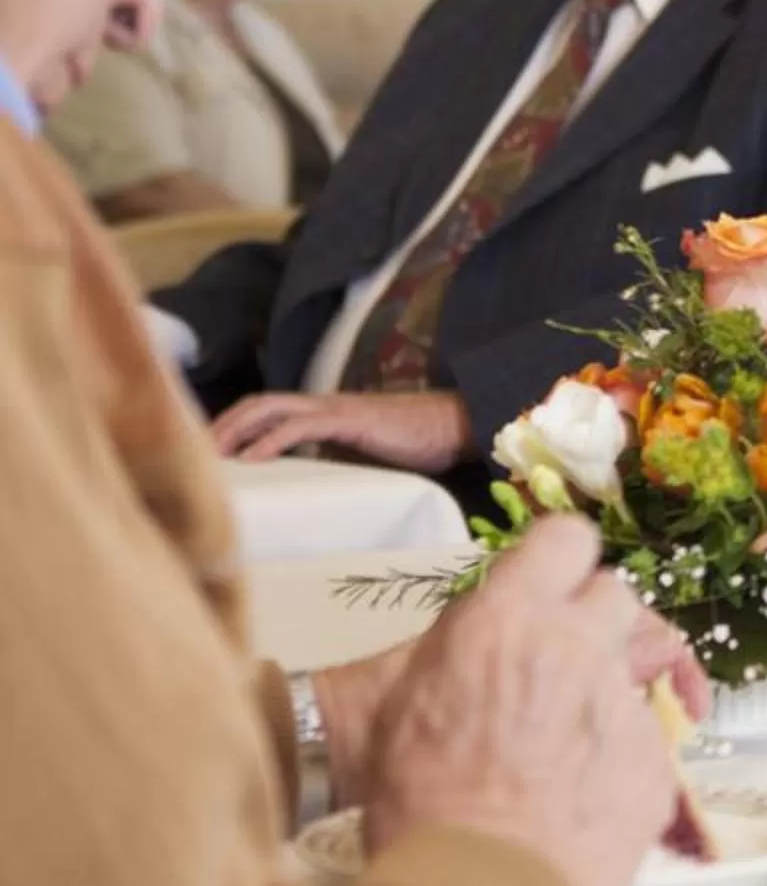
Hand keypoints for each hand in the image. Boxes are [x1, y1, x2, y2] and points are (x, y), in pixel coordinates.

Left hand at [212, 389, 469, 472]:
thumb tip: (305, 482)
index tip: (206, 453)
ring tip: (210, 455)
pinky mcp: (349, 420)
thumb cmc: (418, 444)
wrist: (455, 426)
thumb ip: (335, 458)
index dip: (233, 425)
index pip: (267, 410)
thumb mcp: (365, 453)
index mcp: (325, 413)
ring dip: (234, 430)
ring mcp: (335, 409)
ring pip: (270, 408)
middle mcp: (323, 404)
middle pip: (257, 403)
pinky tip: (251, 459)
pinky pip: (300, 426)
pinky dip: (269, 440)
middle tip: (192, 454)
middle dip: (221, 425)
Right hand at [360, 515, 675, 885]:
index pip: (565, 539)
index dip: (560, 562)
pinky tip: (581, 796)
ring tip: (562, 750)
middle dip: (592, 623)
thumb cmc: (415, 802)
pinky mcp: (656, 762)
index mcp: (507, 622)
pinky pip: (649, 741)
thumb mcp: (405, 699)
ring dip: (606, 695)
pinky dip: (621, 759)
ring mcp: (624, 705)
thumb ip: (464, 641)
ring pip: (638, 670)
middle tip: (559, 667)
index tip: (552, 586)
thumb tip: (496, 616)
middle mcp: (576, 648)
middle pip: (616, 596)